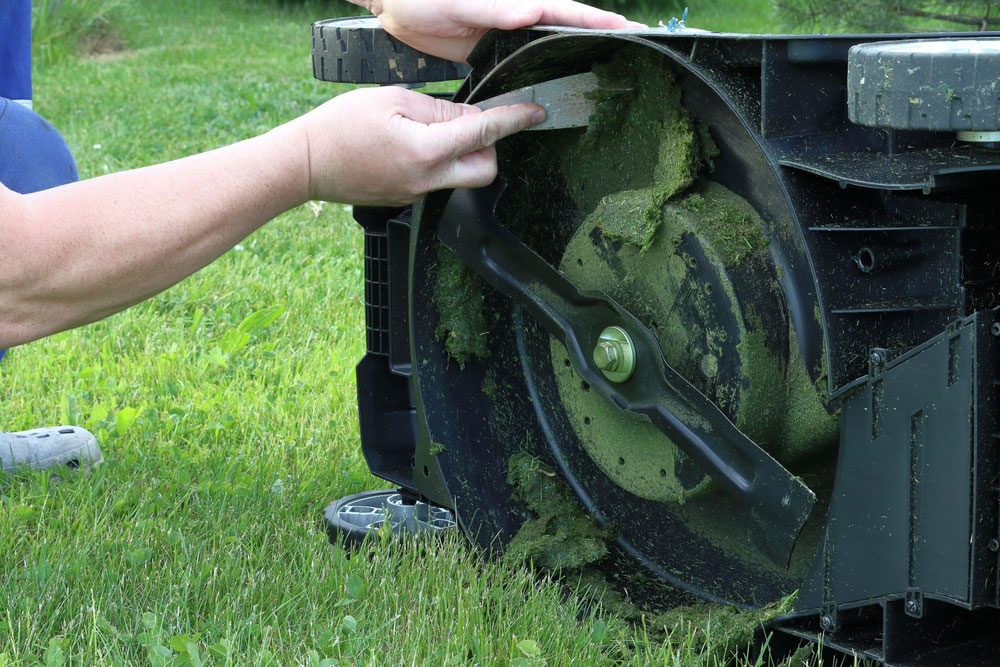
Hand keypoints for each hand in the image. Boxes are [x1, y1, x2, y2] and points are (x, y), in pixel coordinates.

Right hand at [295, 86, 544, 204]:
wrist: (304, 164)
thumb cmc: (339, 128)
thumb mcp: (392, 101)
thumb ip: (439, 109)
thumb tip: (472, 116)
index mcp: (426, 151)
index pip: (484, 134)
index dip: (514, 120)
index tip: (536, 112)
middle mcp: (427, 180)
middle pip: (486, 170)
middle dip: (490, 147)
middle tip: (473, 123)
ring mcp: (417, 195)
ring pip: (463, 178)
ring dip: (465, 155)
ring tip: (435, 131)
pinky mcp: (407, 200)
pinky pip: (439, 182)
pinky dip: (440, 163)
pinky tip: (416, 146)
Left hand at [355, 0, 643, 62]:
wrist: (392, 5)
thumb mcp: (460, 1)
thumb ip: (496, 8)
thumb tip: (532, 11)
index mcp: (517, 3)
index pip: (567, 11)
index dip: (599, 22)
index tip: (630, 30)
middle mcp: (516, 18)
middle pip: (565, 31)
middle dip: (596, 41)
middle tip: (629, 58)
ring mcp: (504, 36)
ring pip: (546, 49)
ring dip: (571, 60)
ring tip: (601, 76)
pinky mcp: (487, 52)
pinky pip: (520, 65)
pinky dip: (538, 74)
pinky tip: (549, 89)